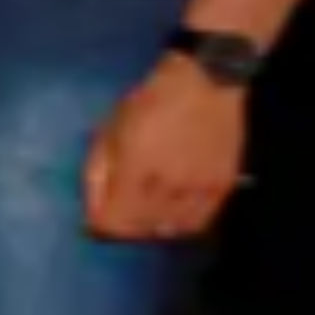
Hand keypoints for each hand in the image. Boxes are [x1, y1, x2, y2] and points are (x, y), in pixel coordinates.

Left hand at [91, 58, 253, 244]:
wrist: (206, 84)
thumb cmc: (150, 103)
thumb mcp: (109, 132)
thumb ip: (98, 174)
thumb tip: (92, 212)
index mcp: (136, 168)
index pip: (113, 222)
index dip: (98, 227)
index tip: (92, 222)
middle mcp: (169, 184)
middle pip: (139, 230)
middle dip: (121, 229)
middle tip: (116, 216)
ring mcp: (199, 188)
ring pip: (169, 230)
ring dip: (150, 229)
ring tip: (142, 215)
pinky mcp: (222, 187)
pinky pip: (198, 223)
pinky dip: (180, 225)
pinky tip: (170, 214)